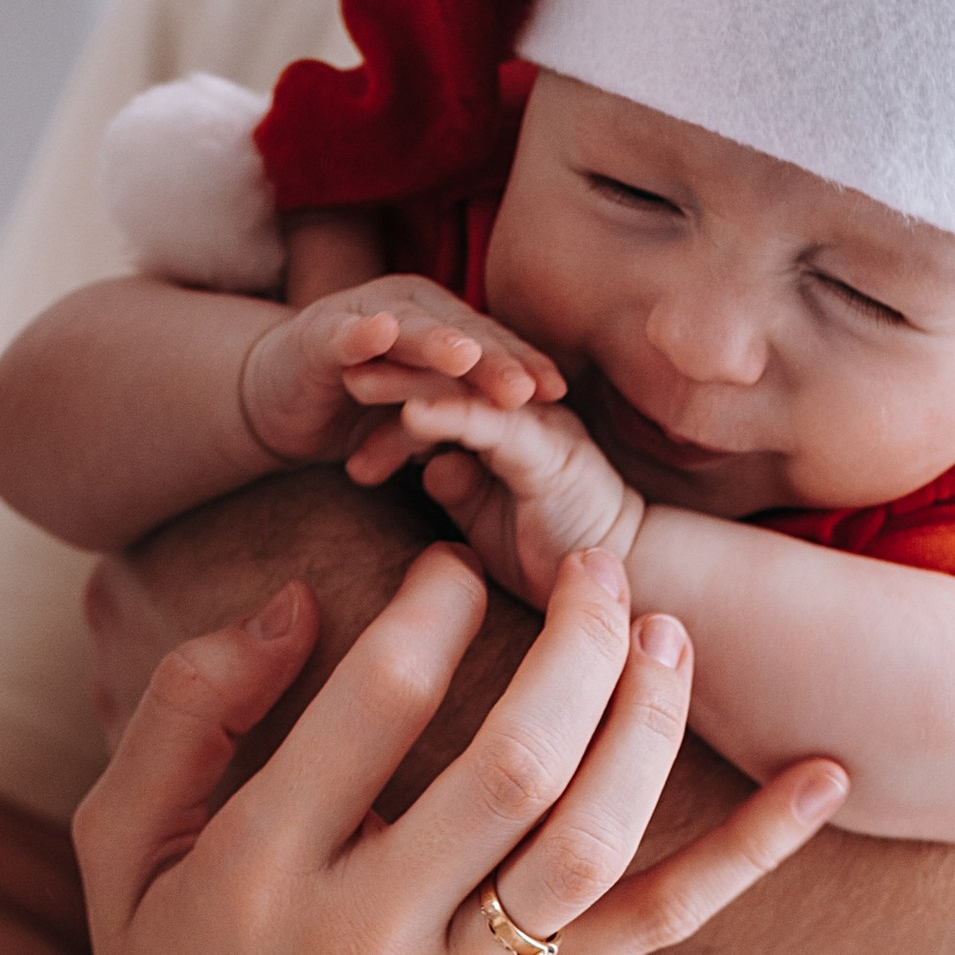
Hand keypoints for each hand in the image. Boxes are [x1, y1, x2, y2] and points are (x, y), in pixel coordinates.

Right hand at [71, 541, 846, 954]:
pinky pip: (657, 928)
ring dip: (647, 726)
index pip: (371, 714)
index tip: (449, 562)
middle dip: (568, 648)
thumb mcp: (121, 847)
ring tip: (667, 631)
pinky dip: (749, 855)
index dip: (427, 613)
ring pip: (590, 843)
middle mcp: (374, 933)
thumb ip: (184, 713)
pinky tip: (824, 781)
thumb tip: (293, 603)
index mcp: (264, 874)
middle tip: (592, 566)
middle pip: (510, 768)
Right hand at [239, 277, 564, 472]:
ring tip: (465, 359)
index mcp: (443, 323)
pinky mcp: (317, 335)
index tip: (559, 394)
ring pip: (408, 327)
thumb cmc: (363, 407)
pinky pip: (342, 333)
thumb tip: (537, 438)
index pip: (493, 345)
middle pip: (461, 334)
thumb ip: (469, 414)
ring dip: (436, 342)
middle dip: (495, 360)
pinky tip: (378, 334)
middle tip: (527, 388)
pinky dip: (359, 333)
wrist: (279, 404)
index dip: (524, 365)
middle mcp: (410, 308)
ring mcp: (362, 315)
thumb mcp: (428, 412)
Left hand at [346, 383, 644, 603]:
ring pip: (463, 390)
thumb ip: (461, 488)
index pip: (437, 392)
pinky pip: (491, 425)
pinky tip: (408, 413)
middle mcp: (523, 413)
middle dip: (387, 370)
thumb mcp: (489, 522)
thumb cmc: (554, 555)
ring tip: (354, 381)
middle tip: (330, 370)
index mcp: (504, 425)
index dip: (387, 389)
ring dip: (405, 383)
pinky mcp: (548, 453)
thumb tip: (432, 469)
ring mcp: (538, 428)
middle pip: (445, 377)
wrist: (625, 583)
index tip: (334, 398)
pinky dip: (448, 416)